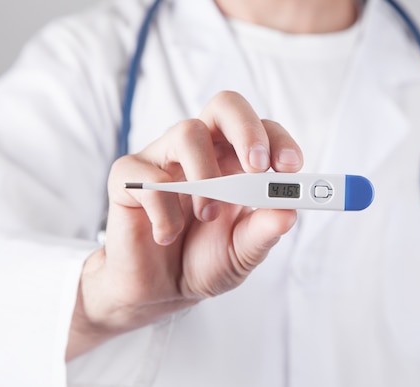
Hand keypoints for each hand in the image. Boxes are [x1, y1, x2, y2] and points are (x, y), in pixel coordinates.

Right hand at [67, 91, 302, 359]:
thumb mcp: (243, 253)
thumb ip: (263, 232)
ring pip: (188, 131)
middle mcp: (203, 151)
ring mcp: (165, 160)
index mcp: (237, 162)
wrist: (160, 292)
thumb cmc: (205, 261)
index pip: (263, 130)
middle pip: (225, 106)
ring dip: (206, 175)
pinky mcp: (129, 178)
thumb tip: (289, 212)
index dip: (279, 140)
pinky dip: (165, 213)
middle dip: (247, 129)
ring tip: (208, 215)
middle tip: (257, 165)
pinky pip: (149, 177)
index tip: (290, 167)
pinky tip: (168, 237)